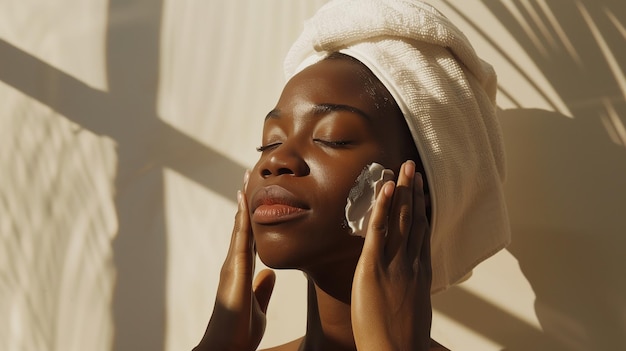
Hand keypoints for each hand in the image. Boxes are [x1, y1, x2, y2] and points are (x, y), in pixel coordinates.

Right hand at [194, 172, 275, 350]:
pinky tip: (244, 201)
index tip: (256, 196)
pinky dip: (242, 218)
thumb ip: (262, 289)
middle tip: (249, 175)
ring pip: (239, 226)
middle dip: (246, 201)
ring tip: (246, 178)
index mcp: (243, 270)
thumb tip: (269, 274)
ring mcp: (232, 264)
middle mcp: (235, 263)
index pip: (250, 237)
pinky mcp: (234, 269)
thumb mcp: (258, 305)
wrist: (227, 347)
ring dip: (243, 201)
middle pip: (243, 225)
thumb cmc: (240, 331)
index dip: (253, 216)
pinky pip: (240, 238)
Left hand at [351, 160, 431, 350]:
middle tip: (414, 168)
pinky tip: (385, 189)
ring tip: (403, 169)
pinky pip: (379, 232)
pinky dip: (382, 208)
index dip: (422, 208)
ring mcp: (395, 264)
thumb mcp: (414, 309)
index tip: (422, 191)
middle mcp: (412, 262)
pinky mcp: (373, 268)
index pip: (423, 232)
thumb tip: (410, 283)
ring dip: (402, 191)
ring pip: (402, 220)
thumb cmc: (404, 339)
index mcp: (421, 272)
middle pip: (416, 219)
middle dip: (415, 191)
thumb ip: (412, 289)